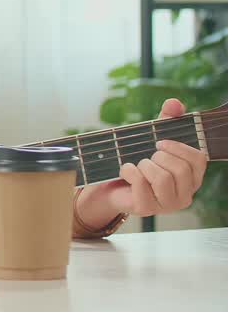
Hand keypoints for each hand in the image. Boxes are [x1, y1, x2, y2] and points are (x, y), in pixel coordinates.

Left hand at [76, 99, 208, 227]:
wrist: (111, 185)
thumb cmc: (138, 162)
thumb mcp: (152, 138)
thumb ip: (166, 120)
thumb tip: (174, 102)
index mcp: (192, 177)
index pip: (199, 159)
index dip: (179, 146)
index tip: (159, 142)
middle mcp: (185, 193)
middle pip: (181, 169)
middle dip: (159, 157)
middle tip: (148, 157)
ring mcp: (167, 204)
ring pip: (163, 179)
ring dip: (145, 166)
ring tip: (138, 165)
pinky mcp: (147, 209)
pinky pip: (142, 186)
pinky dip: (130, 172)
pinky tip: (126, 171)